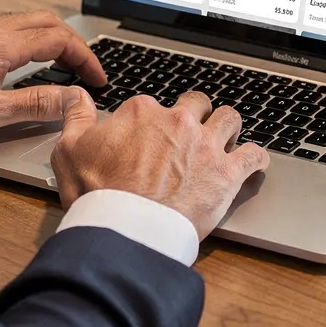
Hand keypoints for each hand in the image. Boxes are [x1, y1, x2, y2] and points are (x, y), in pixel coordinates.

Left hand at [0, 11, 105, 140]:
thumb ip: (34, 104)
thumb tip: (71, 98)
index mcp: (1, 45)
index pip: (59, 40)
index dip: (85, 58)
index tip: (98, 78)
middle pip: (47, 21)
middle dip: (74, 43)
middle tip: (86, 68)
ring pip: (26, 21)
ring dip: (51, 38)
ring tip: (62, 63)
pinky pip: (7, 27)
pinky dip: (29, 39)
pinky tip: (24, 60)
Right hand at [52, 90, 270, 237]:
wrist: (127, 229)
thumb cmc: (97, 194)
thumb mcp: (69, 150)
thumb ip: (75, 118)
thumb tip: (77, 97)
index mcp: (142, 113)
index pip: (153, 105)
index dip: (152, 122)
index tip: (150, 138)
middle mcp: (178, 122)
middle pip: (197, 104)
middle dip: (196, 116)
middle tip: (190, 135)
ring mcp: (206, 146)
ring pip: (230, 119)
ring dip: (228, 128)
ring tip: (225, 140)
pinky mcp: (227, 173)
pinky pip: (255, 155)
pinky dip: (256, 159)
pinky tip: (254, 163)